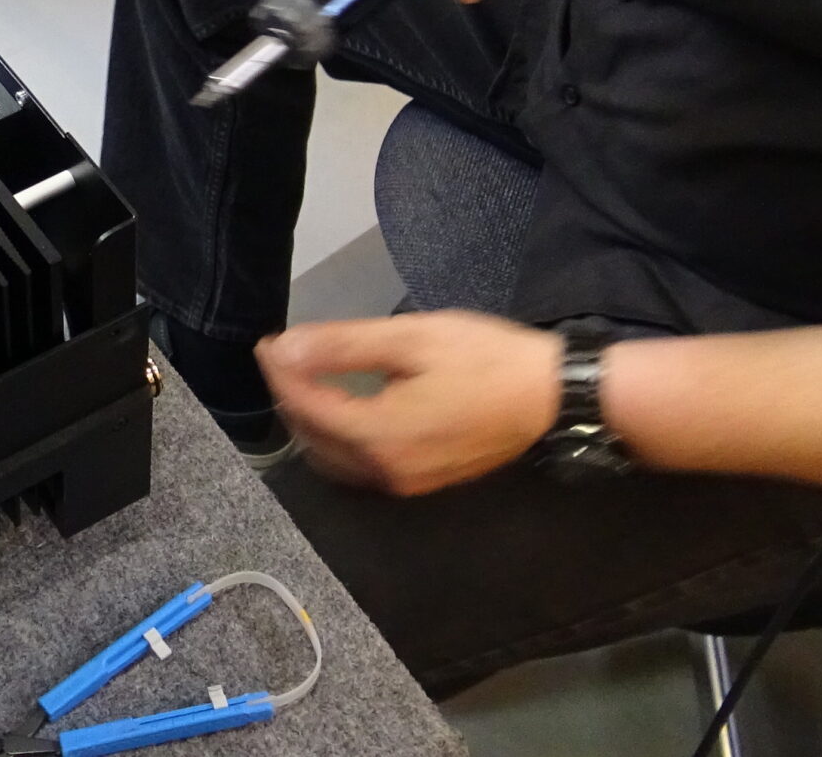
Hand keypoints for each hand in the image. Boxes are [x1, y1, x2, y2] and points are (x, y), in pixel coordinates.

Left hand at [258, 312, 562, 496]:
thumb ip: (342, 346)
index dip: (279, 372)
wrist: (554, 397)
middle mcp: (385, 471)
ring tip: (306, 379)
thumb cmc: (485, 359)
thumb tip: (283, 350)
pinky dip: (341, 438)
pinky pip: (362, 466)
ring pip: (335, 459)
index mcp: (378, 436)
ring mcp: (407, 483)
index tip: (267, 343)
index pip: (306, 407)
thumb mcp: (411, 339)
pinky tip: (345, 409)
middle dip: (290, 397)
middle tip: (283, 356)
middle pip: (314, 438)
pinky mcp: (424, 481)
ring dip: (313, 422)